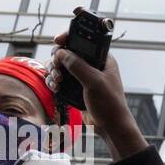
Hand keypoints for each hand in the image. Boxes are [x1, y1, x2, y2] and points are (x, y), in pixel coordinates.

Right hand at [49, 28, 147, 160]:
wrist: (110, 126)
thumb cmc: (109, 103)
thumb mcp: (94, 82)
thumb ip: (78, 65)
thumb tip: (62, 53)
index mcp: (101, 59)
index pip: (83, 40)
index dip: (69, 37)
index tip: (58, 40)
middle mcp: (91, 65)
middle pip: (66, 52)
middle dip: (58, 59)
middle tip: (58, 70)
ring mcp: (82, 76)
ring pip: (60, 66)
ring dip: (54, 71)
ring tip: (57, 81)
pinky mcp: (75, 87)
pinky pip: (59, 78)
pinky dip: (54, 81)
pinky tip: (55, 88)